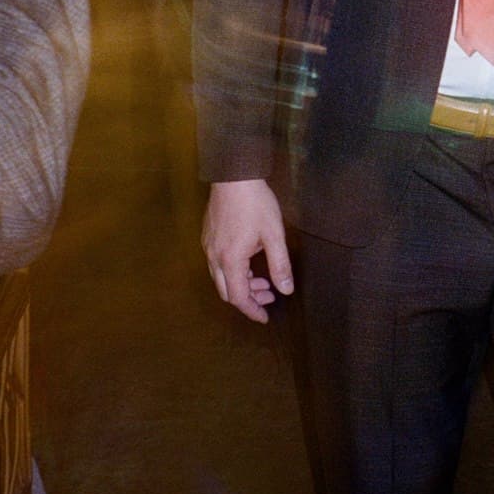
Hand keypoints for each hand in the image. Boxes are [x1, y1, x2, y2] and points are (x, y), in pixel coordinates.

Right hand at [202, 178, 293, 324]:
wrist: (234, 176)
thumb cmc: (256, 204)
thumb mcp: (274, 235)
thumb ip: (279, 265)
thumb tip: (286, 290)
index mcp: (230, 260)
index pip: (238, 297)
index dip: (252, 310)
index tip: (265, 317)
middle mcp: (214, 257)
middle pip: (226, 291)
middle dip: (248, 298)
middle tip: (269, 295)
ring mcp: (208, 246)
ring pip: (220, 278)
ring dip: (241, 284)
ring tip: (263, 279)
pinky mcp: (207, 236)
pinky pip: (217, 264)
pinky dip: (233, 271)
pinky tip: (249, 261)